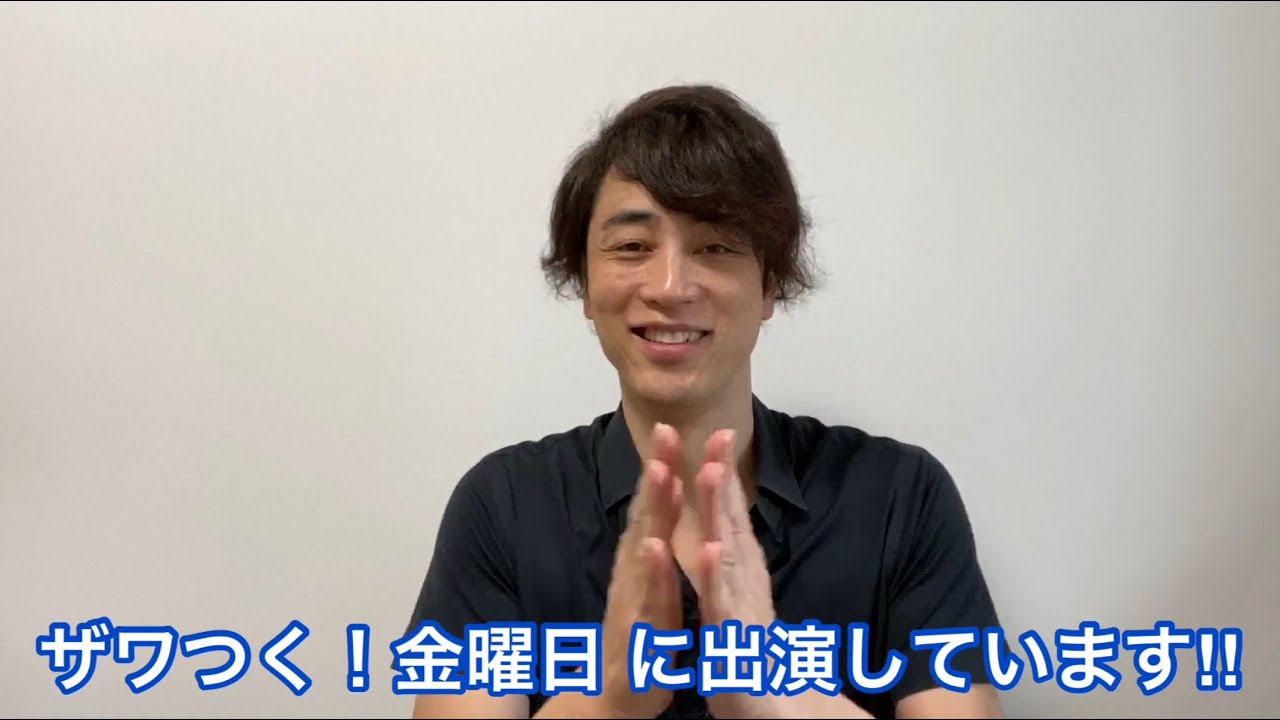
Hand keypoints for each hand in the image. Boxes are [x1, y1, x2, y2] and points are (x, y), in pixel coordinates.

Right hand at [597, 423, 683, 718]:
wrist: (614, 698)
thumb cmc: (638, 637)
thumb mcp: (651, 584)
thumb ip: (653, 543)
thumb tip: (662, 501)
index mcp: (641, 562)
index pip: (653, 506)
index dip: (663, 467)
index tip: (673, 427)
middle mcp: (631, 574)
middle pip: (644, 515)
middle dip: (655, 472)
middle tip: (664, 432)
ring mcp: (631, 601)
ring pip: (642, 549)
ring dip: (650, 511)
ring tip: (659, 474)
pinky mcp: (637, 632)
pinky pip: (647, 600)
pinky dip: (651, 575)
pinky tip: (654, 551)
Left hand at [695, 430, 778, 718]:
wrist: (766, 713)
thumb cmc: (751, 663)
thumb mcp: (738, 608)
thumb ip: (736, 570)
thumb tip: (730, 536)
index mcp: (743, 580)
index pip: (732, 522)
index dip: (724, 479)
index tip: (717, 436)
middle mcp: (747, 590)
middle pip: (733, 526)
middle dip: (723, 480)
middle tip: (717, 434)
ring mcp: (743, 614)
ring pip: (729, 555)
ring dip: (720, 511)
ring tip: (709, 471)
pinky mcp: (736, 644)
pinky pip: (723, 607)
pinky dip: (716, 577)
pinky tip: (708, 548)